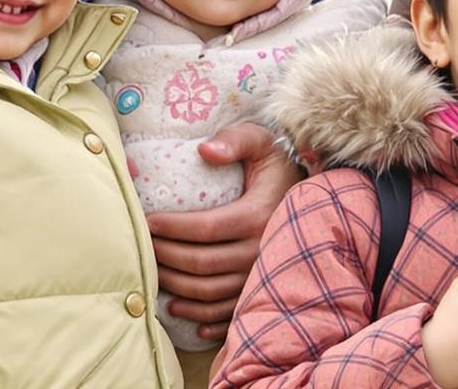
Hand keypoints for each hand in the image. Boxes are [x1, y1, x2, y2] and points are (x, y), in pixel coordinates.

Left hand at [149, 121, 295, 336]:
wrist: (313, 197)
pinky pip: (228, 314)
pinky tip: (180, 308)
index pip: (205, 229)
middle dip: (166, 257)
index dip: (172, 227)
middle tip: (143, 246)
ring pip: (210, 293)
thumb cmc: (277, 165)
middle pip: (202, 265)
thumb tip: (204, 151)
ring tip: (154, 272)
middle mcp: (262, 251)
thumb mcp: (261, 142)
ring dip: (176, 286)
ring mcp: (262, 276)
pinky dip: (201, 317)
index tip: (148, 221)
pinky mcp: (263, 292)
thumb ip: (234, 140)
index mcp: (258, 216)